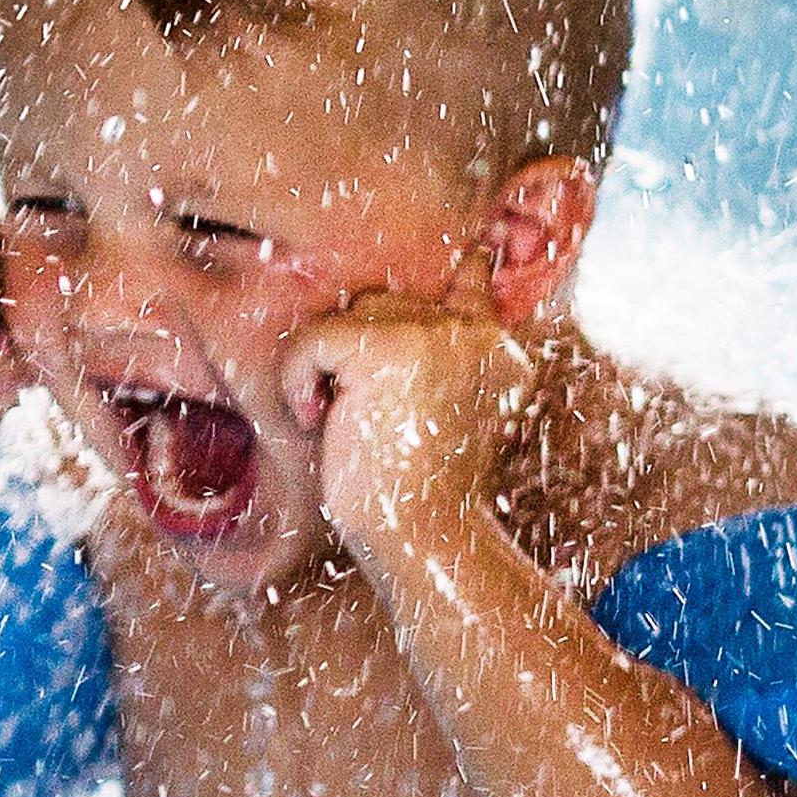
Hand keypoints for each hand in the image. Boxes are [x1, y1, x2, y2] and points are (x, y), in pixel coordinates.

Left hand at [278, 293, 532, 552]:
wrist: (427, 541)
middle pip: (389, 305)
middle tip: (351, 417)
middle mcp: (479, 335)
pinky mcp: (389, 347)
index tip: (471, 255)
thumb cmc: (418, 499)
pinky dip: (297, 378)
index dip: (457, 272)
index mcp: (500, 354)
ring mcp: (438, 336)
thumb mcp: (442, 421)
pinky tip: (314, 419)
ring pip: (351, 315)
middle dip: (352, 354)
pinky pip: (315, 337)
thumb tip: (410, 320)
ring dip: (323, 367)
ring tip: (332, 420)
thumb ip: (436, 366)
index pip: (471, 285)